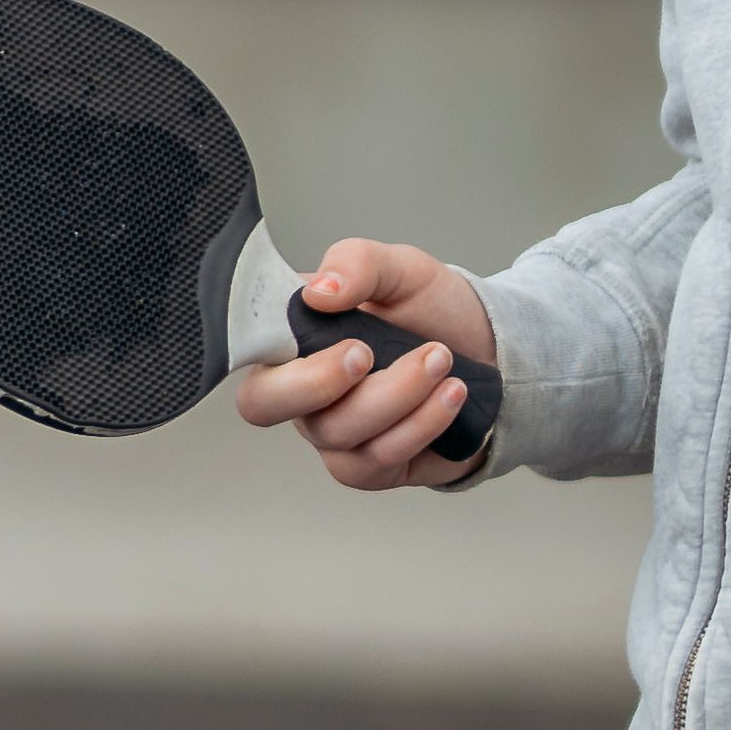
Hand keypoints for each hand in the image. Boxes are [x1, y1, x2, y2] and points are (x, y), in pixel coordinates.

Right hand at [231, 241, 496, 493]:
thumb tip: (318, 291)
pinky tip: (450, 393)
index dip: (252, 341)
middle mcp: (299, 389)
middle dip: (315, 381)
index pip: (241, 345)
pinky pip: (377, 457)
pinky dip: (421, 422)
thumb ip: (357, 264)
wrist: (489, 354)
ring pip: (337, 430)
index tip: (310, 314)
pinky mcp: (368, 466)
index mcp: (290, 337)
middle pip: (263, 404)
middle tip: (365, 352)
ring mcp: (330, 432)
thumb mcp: (401, 268)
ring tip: (440, 358)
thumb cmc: (431, 313)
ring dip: (397, 393)